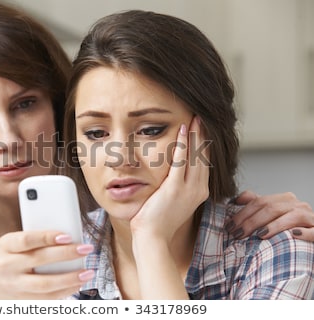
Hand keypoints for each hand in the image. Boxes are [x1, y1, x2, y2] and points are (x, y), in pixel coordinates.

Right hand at [0, 230, 93, 298]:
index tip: (67, 236)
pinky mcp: (22, 301)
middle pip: (39, 260)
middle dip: (66, 254)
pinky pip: (46, 299)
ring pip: (45, 284)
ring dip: (70, 279)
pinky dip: (64, 292)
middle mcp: (7, 266)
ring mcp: (14, 286)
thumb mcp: (13, 243)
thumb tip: (67, 236)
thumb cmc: (8, 258)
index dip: (48, 237)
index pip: (28, 240)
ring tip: (88, 272)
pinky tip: (77, 284)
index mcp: (6, 246)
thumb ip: (35, 240)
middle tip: (86, 249)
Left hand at [129, 116, 208, 298]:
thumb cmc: (159, 221)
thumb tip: (173, 174)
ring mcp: (189, 189)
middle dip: (202, 135)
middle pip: (203, 156)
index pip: (204, 163)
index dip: (203, 145)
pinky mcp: (175, 188)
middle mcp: (198, 189)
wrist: (153, 237)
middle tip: (201, 117)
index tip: (201, 130)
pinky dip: (183, 143)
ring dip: (195, 134)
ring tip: (195, 118)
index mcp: (199, 192)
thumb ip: (177, 186)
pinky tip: (182, 129)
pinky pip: (181, 160)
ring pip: (195, 155)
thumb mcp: (174, 202)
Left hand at [225, 190, 313, 240]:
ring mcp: (310, 217)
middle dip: (251, 221)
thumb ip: (256, 205)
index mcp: (284, 199)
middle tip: (237, 234)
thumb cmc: (289, 228)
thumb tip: (236, 200)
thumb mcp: (272, 215)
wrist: (312, 237)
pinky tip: (293, 235)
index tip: (229, 226)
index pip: (259, 202)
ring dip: (273, 225)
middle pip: (271, 208)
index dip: (242, 213)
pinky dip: (304, 233)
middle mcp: (297, 205)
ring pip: (291, 216)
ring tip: (258, 235)